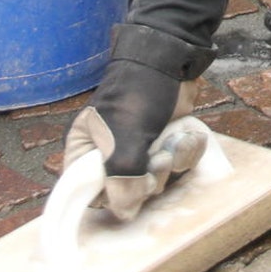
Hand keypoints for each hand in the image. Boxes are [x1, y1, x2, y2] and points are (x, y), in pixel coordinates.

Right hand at [62, 56, 204, 220]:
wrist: (172, 58)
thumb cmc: (137, 90)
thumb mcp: (124, 133)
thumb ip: (121, 176)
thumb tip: (124, 213)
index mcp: (85, 151)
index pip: (87, 194)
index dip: (111, 196)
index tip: (131, 185)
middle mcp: (109, 155)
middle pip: (126, 195)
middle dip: (149, 178)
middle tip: (157, 157)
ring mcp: (138, 151)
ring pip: (155, 182)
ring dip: (171, 162)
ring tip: (171, 139)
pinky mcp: (163, 146)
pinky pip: (176, 167)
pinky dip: (186, 151)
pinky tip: (186, 134)